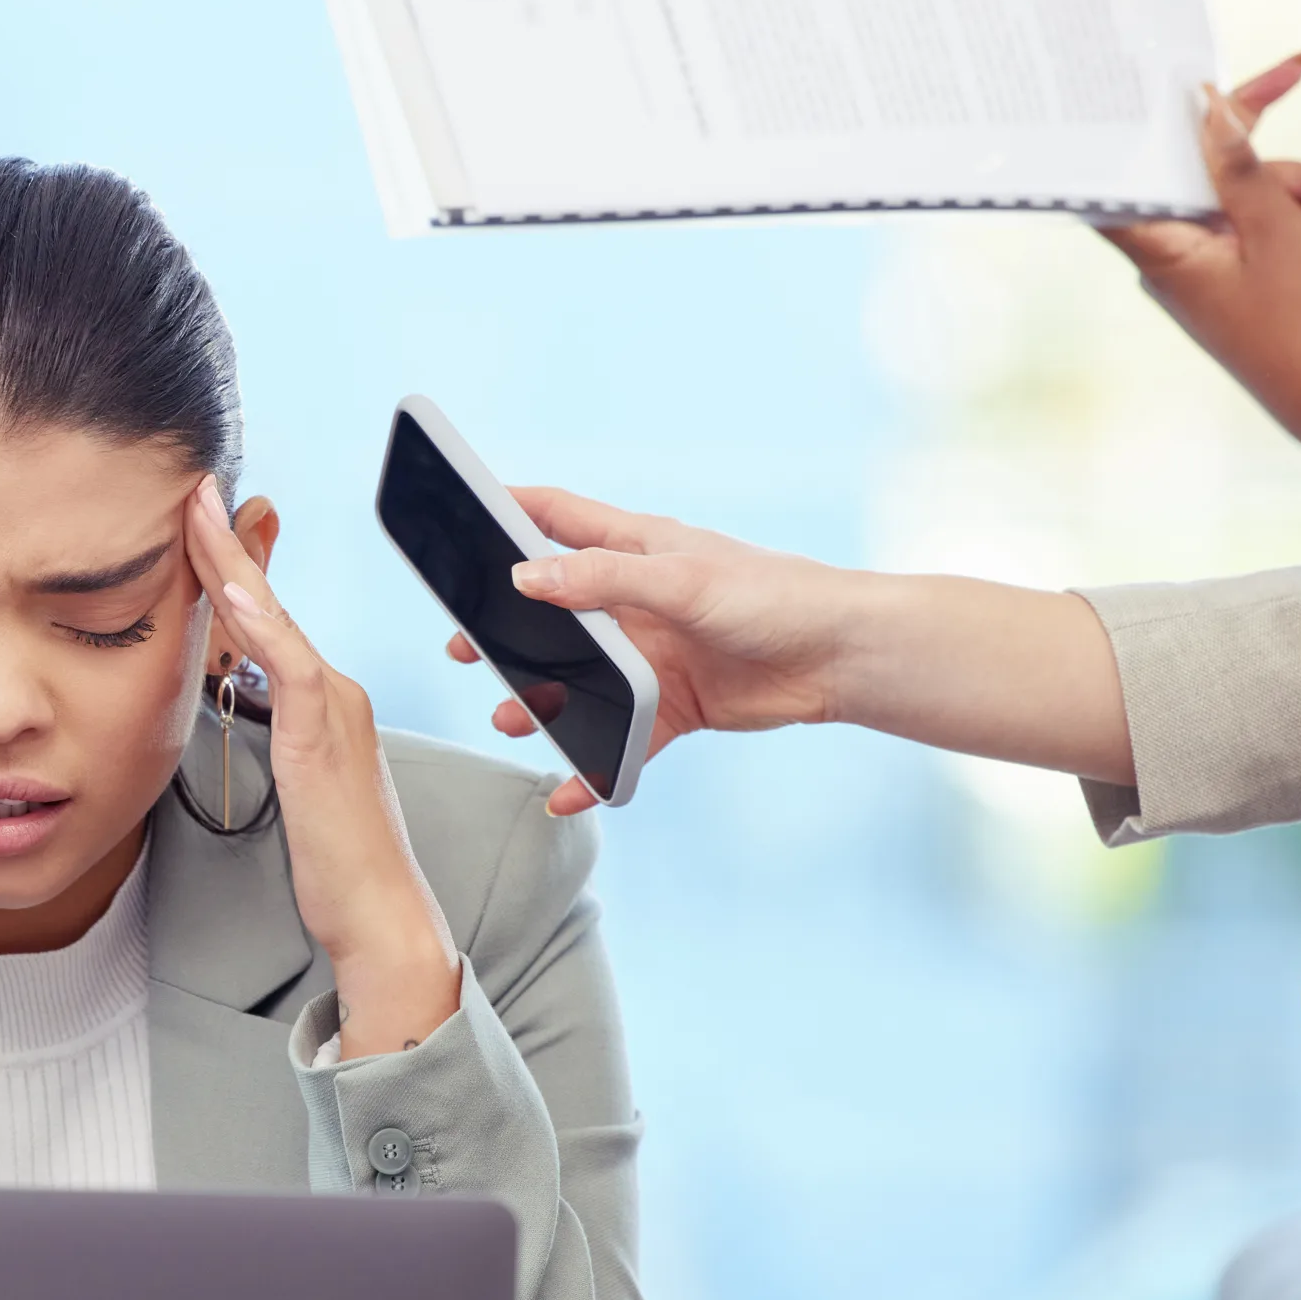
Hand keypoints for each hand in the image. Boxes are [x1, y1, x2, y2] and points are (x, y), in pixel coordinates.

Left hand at [184, 476, 457, 1057]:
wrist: (381, 914)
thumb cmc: (335, 862)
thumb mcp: (292, 785)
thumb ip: (272, 736)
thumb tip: (235, 706)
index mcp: (322, 699)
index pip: (266, 618)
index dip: (230, 565)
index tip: (196, 519)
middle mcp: (332, 690)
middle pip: (268, 602)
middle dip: (227, 541)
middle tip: (192, 486)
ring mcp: (333, 707)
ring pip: (273, 619)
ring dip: (231, 559)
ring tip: (195, 507)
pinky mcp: (324, 735)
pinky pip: (289, 665)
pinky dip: (258, 622)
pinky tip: (226, 587)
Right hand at [457, 489, 1131, 813]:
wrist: (844, 659)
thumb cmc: (775, 597)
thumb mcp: (680, 581)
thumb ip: (600, 582)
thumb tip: (525, 578)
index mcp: (635, 547)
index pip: (554, 516)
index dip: (505, 509)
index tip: (456, 510)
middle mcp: (635, 598)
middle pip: (552, 608)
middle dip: (504, 626)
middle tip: (460, 646)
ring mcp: (651, 653)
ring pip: (579, 678)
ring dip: (542, 700)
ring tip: (511, 719)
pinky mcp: (674, 705)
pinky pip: (622, 737)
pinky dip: (595, 765)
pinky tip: (569, 790)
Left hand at [1098, 51, 1300, 454]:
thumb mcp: (1278, 233)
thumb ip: (1241, 168)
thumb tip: (1208, 108)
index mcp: (1160, 249)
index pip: (1119, 177)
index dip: (1133, 126)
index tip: (1164, 78)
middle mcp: (1174, 253)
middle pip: (1202, 169)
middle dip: (1263, 146)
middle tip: (1299, 68)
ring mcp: (1207, 262)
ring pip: (1245, 188)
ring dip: (1298, 182)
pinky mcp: (1239, 269)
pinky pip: (1263, 217)